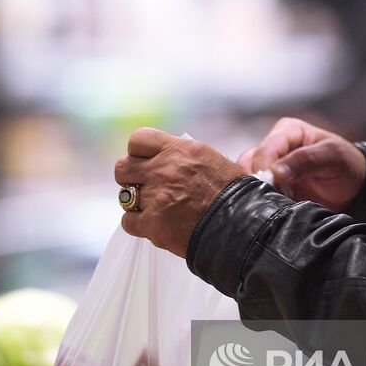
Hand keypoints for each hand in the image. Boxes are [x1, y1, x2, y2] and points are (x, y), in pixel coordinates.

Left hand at [113, 128, 245, 257]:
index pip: (138, 140)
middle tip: (144, 187)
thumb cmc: (233, 194)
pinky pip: (128, 222)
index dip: (138, 152)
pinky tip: (153, 225)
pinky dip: (137, 225)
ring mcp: (156, 197)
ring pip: (124, 196)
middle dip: (131, 177)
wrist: (242, 226)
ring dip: (134, 202)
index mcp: (179, 150)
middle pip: (123, 168)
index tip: (145, 162)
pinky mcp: (153, 224)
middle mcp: (164, 170)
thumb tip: (167, 157)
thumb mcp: (211, 160)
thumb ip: (183, 157)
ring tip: (152, 208)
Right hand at [237, 117, 365, 210]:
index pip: (265, 149)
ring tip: (276, 206)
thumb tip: (276, 172)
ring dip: (257, 195)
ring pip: (246, 180)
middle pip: (249, 164)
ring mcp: (269, 169)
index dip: (266, 168)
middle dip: (259, 183)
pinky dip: (260, 204)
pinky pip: (253, 195)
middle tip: (275, 200)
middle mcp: (273, 148)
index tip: (277, 187)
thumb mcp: (333, 157)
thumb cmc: (346, 166)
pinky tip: (272, 211)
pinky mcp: (269, 189)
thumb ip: (306, 160)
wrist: (354, 190)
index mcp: (287, 131)